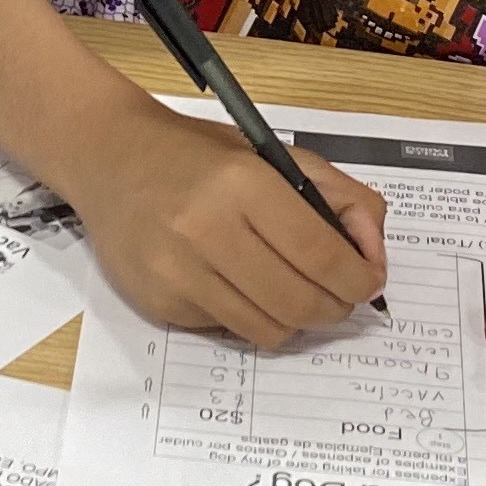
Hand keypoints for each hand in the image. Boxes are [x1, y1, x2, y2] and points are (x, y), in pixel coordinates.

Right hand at [67, 110, 386, 346]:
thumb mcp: (275, 154)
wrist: (111, 159)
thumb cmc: (201, 157)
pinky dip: (250, 317)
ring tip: (295, 293)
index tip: (369, 281)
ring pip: (269, 330)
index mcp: (243, 183)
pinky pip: (229, 331)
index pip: (322, 255)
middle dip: (336, 307)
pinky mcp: (159, 303)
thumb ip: (341, 196)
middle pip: (301, 303)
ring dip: (296, 320)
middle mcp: (207, 230)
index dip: (359, 278)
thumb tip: (374, 255)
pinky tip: (240, 286)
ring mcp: (178, 272)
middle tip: (339, 296)